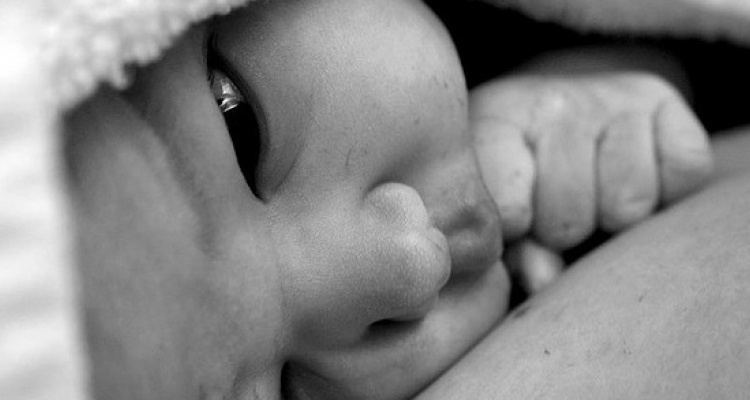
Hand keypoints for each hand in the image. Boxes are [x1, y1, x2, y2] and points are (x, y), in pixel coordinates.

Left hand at [472, 72, 712, 249]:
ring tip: (595, 191)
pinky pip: (685, 167)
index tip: (515, 225)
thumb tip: (544, 278)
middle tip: (556, 208)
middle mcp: (551, 101)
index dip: (519, 237)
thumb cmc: (519, 178)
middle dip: (563, 231)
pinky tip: (636, 172)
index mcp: (495, 124)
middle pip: (568, 217)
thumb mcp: (500, 214)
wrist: (559, 117)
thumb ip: (514, 252)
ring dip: (615, 212)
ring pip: (629, 202)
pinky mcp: (659, 96)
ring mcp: (607, 96)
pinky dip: (669, 186)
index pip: (511, 211)